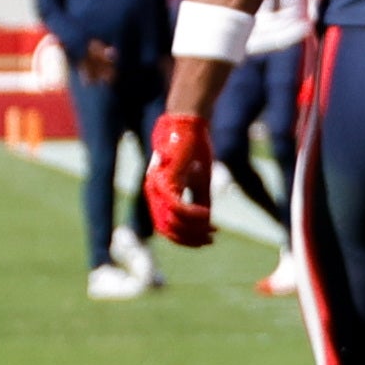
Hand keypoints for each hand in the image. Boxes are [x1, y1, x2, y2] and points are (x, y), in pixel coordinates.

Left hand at [146, 92, 221, 247]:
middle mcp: (153, 193)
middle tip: (211, 238)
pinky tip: (207, 216)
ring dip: (193, 229)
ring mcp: (156, 187)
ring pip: (172, 221)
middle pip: (168, 229)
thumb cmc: (195, 151)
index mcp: (159, 194)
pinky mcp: (165, 179)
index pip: (168, 227)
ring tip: (211, 228)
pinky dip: (192, 215)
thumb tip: (205, 225)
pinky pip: (177, 207)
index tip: (210, 237)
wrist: (191, 125)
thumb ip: (200, 203)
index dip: (188, 238)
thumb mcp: (200, 182)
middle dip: (190, 239)